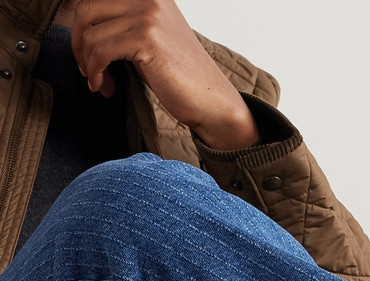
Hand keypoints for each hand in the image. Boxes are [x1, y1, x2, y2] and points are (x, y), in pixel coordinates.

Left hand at [69, 0, 258, 149]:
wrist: (211, 100)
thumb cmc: (179, 75)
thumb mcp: (149, 37)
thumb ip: (123, 23)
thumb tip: (81, 27)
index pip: (94, 0)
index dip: (81, 27)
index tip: (87, 54)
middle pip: (86, 10)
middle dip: (79, 44)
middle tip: (88, 70)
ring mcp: (147, 14)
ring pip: (90, 34)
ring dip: (88, 64)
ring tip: (100, 83)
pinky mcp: (146, 38)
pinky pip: (101, 51)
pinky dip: (96, 72)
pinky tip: (103, 86)